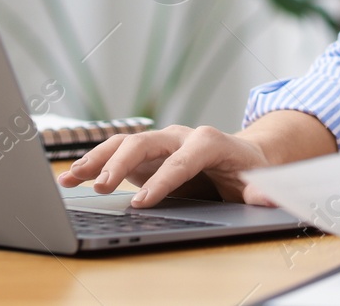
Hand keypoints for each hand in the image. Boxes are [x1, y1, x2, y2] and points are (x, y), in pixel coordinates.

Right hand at [55, 125, 278, 207]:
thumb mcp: (259, 181)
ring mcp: (160, 143)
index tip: (143, 203)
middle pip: (145, 142)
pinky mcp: (146, 154)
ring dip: (97, 160)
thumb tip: (268, 197)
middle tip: (102, 188)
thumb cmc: (250, 170)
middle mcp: (180, 136)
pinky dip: (92, 164)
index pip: (182, 159)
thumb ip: (261, 191)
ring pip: (124, 144)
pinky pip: (115, 154)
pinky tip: (70, 177)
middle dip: (122, 164)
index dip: (162, 180)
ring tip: (72, 178)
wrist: (245, 156)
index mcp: (208, 141)